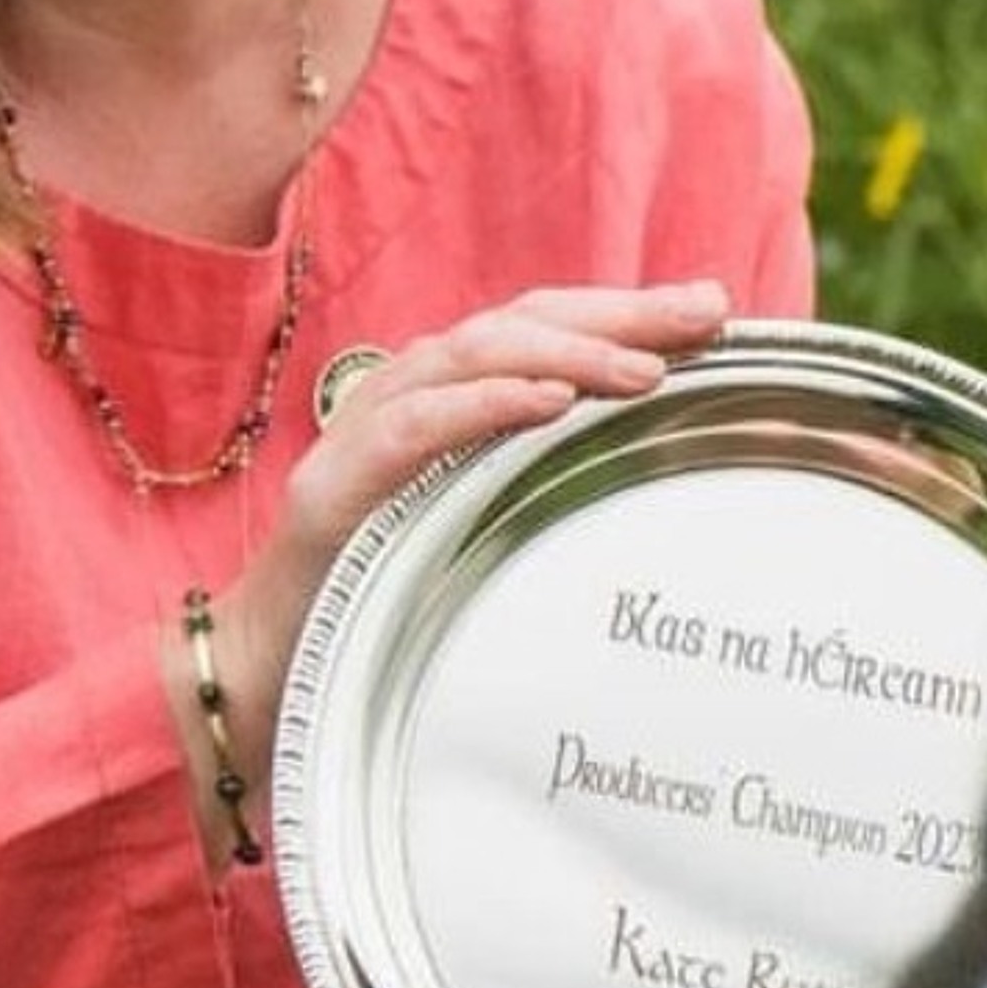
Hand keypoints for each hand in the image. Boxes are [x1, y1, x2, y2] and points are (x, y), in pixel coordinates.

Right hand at [161, 282, 732, 844]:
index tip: (716, 308)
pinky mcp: (336, 489)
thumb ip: (551, 484)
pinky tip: (550, 405)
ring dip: (567, 352)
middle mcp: (409, 393)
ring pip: (472, 354)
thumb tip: (667, 472)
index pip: (544, 325)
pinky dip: (487, 405)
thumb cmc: (391, 600)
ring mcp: (367, 433)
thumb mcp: (487, 528)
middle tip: (706, 314)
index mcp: (448, 396)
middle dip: (618, 313)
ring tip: (647, 369)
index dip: (626, 309)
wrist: (270, 679)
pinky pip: (417, 427)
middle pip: (520, 322)